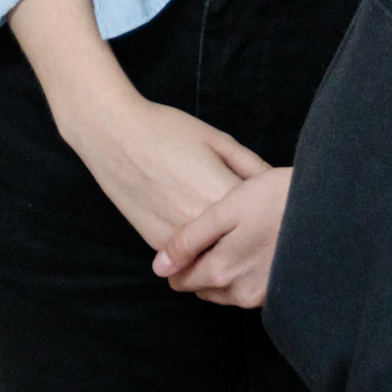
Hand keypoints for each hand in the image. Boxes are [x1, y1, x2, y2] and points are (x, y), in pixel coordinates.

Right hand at [58, 87, 267, 260]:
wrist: (112, 134)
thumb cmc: (167, 130)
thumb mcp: (219, 140)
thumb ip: (253, 167)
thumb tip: (279, 188)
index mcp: (225, 196)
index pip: (266, 222)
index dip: (276, 217)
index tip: (278, 213)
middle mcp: (204, 225)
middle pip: (245, 247)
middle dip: (257, 240)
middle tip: (263, 231)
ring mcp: (179, 240)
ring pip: (217, 261)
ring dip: (229, 254)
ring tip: (237, 240)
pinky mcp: (158, 245)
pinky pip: (190, 260)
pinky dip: (201, 254)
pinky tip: (206, 240)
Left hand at [156, 166, 289, 309]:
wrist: (332, 209)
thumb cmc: (276, 200)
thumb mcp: (226, 211)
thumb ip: (189, 241)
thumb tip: (159, 269)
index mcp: (223, 273)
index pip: (182, 281)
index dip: (178, 260)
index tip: (186, 237)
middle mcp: (243, 294)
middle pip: (205, 288)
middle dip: (202, 266)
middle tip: (213, 233)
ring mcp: (266, 297)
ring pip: (228, 290)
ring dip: (225, 269)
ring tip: (237, 235)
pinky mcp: (283, 294)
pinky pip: (250, 288)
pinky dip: (246, 272)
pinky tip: (255, 244)